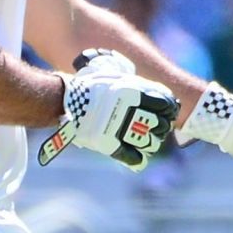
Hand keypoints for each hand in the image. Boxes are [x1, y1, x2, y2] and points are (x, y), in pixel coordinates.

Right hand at [39, 49, 178, 170]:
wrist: (62, 98)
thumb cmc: (87, 84)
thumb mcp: (113, 72)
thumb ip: (133, 80)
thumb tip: (153, 88)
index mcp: (133, 91)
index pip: (166, 103)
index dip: (170, 109)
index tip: (168, 112)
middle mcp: (130, 109)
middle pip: (161, 124)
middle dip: (161, 127)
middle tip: (156, 127)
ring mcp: (120, 128)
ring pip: (150, 142)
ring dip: (151, 143)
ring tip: (147, 142)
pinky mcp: (108, 143)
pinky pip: (132, 157)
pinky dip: (137, 160)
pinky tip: (139, 158)